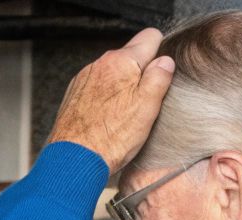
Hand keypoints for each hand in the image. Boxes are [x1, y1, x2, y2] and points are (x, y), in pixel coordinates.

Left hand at [45, 28, 175, 172]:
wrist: (74, 159)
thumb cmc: (110, 137)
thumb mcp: (147, 107)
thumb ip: (159, 78)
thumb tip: (166, 61)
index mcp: (121, 61)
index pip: (150, 37)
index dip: (161, 53)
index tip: (161, 74)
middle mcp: (100, 64)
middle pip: (131, 57)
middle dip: (141, 74)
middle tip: (144, 103)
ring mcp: (85, 78)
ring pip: (114, 73)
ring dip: (123, 87)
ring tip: (125, 115)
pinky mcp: (75, 94)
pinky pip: (98, 87)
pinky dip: (106, 98)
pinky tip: (109, 119)